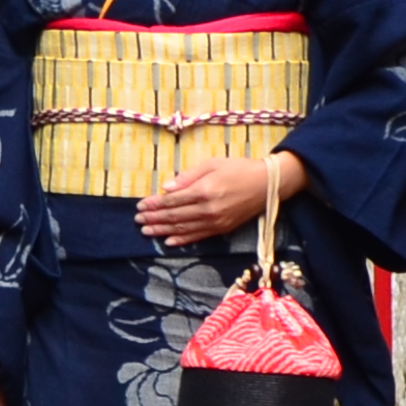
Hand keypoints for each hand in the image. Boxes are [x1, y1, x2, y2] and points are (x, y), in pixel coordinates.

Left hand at [135, 148, 301, 246]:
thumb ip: (188, 176)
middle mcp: (208, 209)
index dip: (154, 205)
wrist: (267, 184)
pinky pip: (198, 237)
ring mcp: (215, 222)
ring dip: (162, 231)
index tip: (140, 206)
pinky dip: (182, 240)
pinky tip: (168, 241)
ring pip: (183, 229)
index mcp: (204, 190)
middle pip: (175, 216)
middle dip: (154, 219)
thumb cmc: (239, 169)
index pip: (172, 200)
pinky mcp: (222, 229)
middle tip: (138, 221)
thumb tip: (166, 188)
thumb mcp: (212, 164)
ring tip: (147, 231)